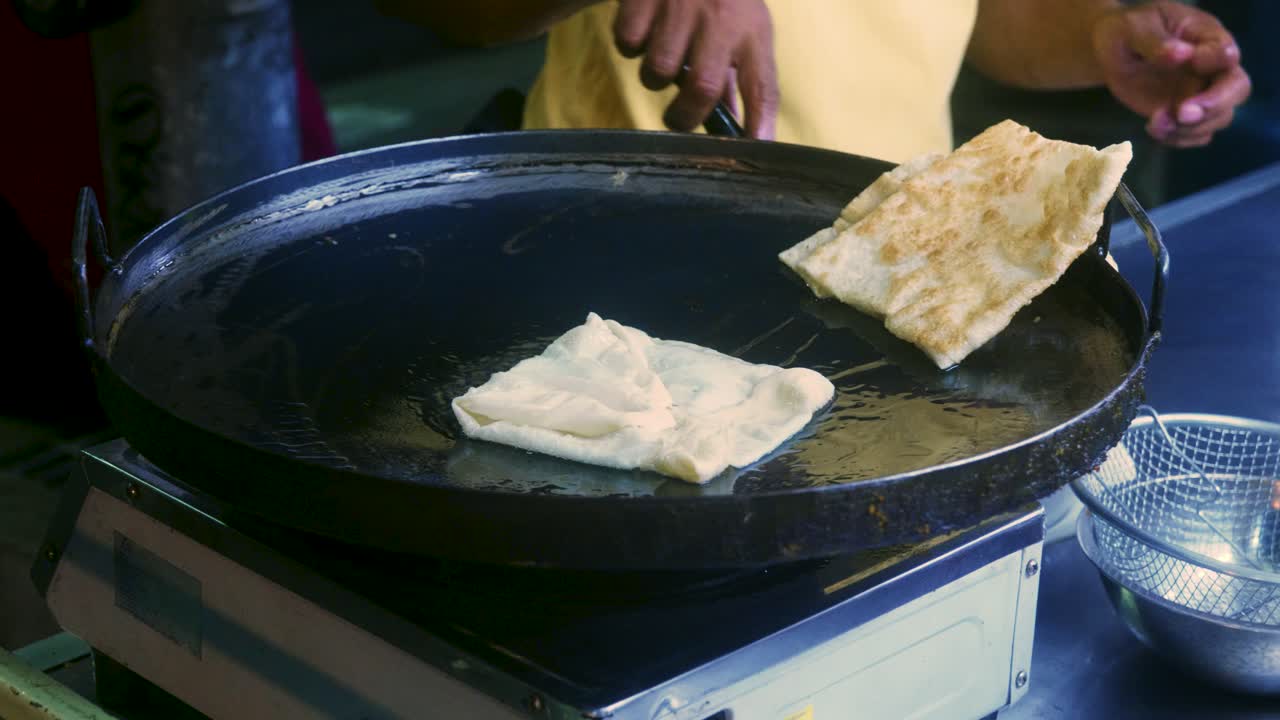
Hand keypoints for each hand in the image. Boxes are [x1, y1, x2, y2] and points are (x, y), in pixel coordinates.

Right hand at [613, 0, 778, 138]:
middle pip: (703, 87)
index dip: (759, 122)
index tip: (753, 149)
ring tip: (662, 58)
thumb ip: (738, 80)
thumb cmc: (719, 0)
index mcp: (752, 31)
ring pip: (658, 70)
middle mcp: (721, 18)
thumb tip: (740, 132)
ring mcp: (682, 5)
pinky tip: (644, 30)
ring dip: (654, 77)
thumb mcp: (742, 29)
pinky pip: (628, 43)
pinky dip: (630, 46)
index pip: (762, 86)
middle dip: (685, 115)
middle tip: (678, 118)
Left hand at [1092, 1, 1250, 147]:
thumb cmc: (1129, 31)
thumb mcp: (1135, 29)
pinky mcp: (1185, 115)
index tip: (1192, 63)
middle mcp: (1213, 68)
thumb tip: (1182, 54)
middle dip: (1213, 106)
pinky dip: (1178, 139)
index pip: (1226, 53)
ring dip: (1190, 128)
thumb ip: (1157, 42)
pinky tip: (1154, 130)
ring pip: (1219, 118)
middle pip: (1237, 90)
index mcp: (1207, 38)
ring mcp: (1201, 94)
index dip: (1215, 62)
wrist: (1115, 52)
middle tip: (1182, 114)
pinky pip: (1196, 135)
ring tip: (1154, 123)